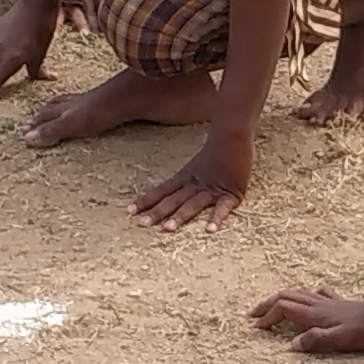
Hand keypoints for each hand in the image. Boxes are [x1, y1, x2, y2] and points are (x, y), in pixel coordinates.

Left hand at [133, 126, 252, 228]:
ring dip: (180, 216)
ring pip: (193, 204)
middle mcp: (196, 184)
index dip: (146, 200)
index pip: (162, 190)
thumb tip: (178, 182)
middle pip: (173, 199)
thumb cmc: (219, 146)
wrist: (234, 134)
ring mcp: (213, 189)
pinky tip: (209, 229)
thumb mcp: (198, 163)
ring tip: (167, 228)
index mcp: (186, 177)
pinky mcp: (231, 193)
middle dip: (157, 212)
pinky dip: (216, 217)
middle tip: (141, 224)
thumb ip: (190, 173)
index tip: (130, 211)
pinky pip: (223, 207)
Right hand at [250, 283, 363, 354]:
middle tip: (253, 316)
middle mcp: (319, 305)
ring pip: (298, 294)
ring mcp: (330, 302)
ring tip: (271, 306)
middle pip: (286, 297)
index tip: (256, 329)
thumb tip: (290, 346)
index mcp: (316, 315)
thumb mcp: (342, 341)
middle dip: (267, 305)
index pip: (283, 310)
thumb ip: (315, 341)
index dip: (267, 318)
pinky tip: (309, 298)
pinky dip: (306, 296)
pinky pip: (317, 295)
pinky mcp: (340, 303)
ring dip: (281, 299)